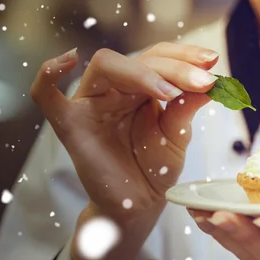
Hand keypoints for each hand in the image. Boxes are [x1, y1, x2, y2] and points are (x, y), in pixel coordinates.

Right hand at [30, 43, 218, 259]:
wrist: (139, 204)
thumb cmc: (155, 167)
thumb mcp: (177, 134)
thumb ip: (187, 107)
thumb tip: (211, 80)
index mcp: (140, 86)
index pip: (158, 56)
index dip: (184, 55)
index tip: (212, 62)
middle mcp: (114, 89)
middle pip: (138, 59)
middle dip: (173, 67)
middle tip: (203, 81)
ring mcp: (91, 104)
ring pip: (105, 66)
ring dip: (142, 72)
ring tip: (171, 92)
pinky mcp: (70, 126)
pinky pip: (46, 95)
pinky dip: (48, 74)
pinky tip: (68, 60)